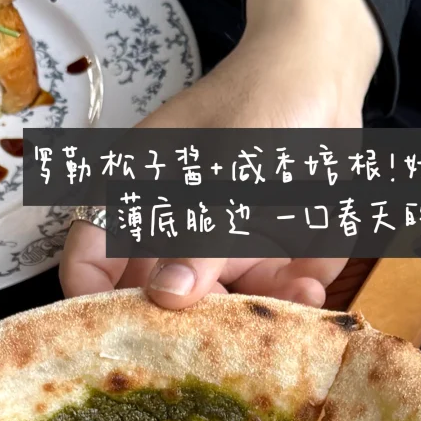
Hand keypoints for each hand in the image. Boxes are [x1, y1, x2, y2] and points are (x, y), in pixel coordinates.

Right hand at [59, 0, 381, 308]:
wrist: (331, 74)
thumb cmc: (265, 100)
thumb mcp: (230, 169)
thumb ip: (201, 235)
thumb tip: (167, 295)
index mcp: (137, 193)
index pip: (89, 255)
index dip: (91, 299)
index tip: (114, 336)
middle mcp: (173, 228)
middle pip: (154, 297)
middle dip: (180, 327)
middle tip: (207, 346)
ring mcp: (219, 245)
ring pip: (216, 307)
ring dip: (245, 317)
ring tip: (273, 309)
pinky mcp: (267, 255)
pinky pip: (270, 294)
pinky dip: (290, 294)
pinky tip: (306, 282)